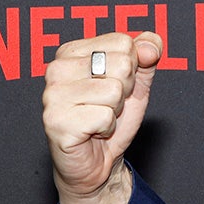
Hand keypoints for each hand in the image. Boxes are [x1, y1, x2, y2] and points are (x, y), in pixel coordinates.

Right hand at [41, 31, 162, 203]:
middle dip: (125, 90)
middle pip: (122, 64)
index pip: (123, 42)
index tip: (114, 86)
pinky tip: (92, 132)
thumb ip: (147, 57)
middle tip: (108, 105)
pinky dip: (107, 128)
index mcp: (71, 52)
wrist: (98, 162)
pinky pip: (105, 116)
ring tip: (99, 119)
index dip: (132, 68)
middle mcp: (56, 69)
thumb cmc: (112, 118)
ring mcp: (52, 95)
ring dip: (115, 110)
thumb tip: (151, 45)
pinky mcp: (56, 121)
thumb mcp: (136, 83)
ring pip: (114, 91)